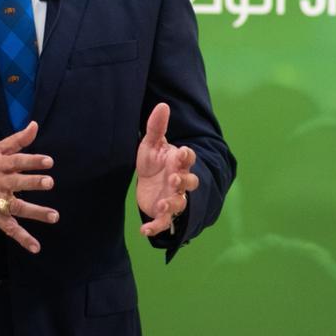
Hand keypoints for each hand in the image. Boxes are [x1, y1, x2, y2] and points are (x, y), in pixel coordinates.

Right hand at [0, 121, 57, 252]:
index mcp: (0, 165)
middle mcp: (0, 183)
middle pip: (19, 182)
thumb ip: (17, 140)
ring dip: (36, 212)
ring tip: (54, 216)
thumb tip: (35, 125)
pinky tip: (36, 247)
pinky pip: (10, 228)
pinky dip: (23, 238)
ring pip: (18, 207)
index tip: (48, 161)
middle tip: (49, 183)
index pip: (18, 161)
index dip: (33, 161)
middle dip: (34, 183)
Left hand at [136, 103, 198, 236]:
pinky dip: (156, 228)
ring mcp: (173, 198)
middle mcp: (180, 181)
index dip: (187, 157)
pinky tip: (144, 231)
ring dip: (172, 205)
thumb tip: (163, 105)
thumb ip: (156, 127)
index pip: (189, 159)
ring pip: (180, 203)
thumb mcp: (151, 144)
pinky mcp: (162, 212)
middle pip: (190, 183)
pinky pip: (163, 223)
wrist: (146, 182)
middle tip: (173, 179)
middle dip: (184, 182)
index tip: (182, 152)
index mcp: (179, 163)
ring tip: (162, 204)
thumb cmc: (153, 161)